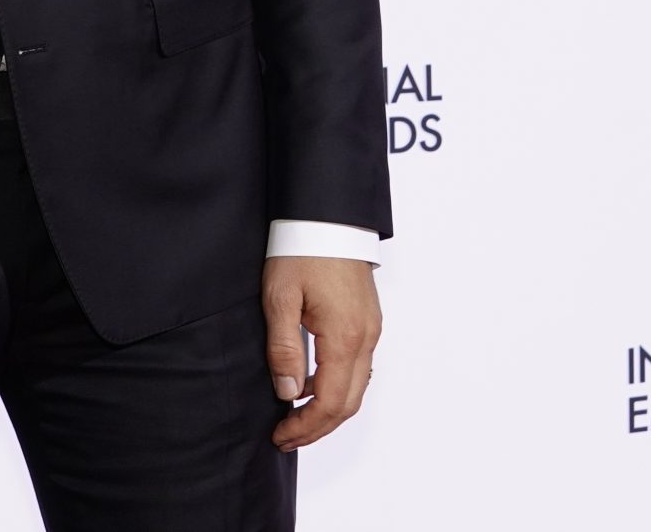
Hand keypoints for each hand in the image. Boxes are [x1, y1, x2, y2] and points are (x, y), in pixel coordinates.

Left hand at [263, 256, 379, 450]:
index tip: (280, 435)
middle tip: (286, 436)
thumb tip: (288, 392)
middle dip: (318, 427)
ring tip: (294, 416)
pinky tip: (310, 383)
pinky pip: (358, 367)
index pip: (331, 403)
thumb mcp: (279, 297)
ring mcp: (371, 329)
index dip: (306, 427)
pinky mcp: (368, 321)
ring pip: (357, 387)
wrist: (327, 214)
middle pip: (349, 403)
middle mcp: (366, 338)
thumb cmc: (302, 248)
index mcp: (345, 337)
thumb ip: (284, 349)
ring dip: (329, 408)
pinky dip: (337, 386)